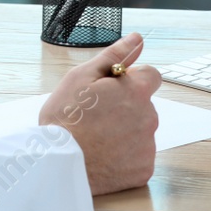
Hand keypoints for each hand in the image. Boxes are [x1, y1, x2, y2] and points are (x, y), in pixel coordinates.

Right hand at [38, 32, 159, 195]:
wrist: (59, 166)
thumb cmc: (66, 119)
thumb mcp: (82, 77)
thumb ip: (114, 56)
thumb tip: (136, 39)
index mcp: (136, 91)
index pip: (151, 76)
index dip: (131, 80)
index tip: (112, 91)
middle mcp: (149, 117)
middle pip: (143, 106)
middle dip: (125, 107)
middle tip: (96, 117)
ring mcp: (147, 146)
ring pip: (140, 132)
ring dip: (125, 132)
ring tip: (97, 138)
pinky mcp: (143, 170)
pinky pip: (138, 158)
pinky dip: (125, 157)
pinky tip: (104, 155)